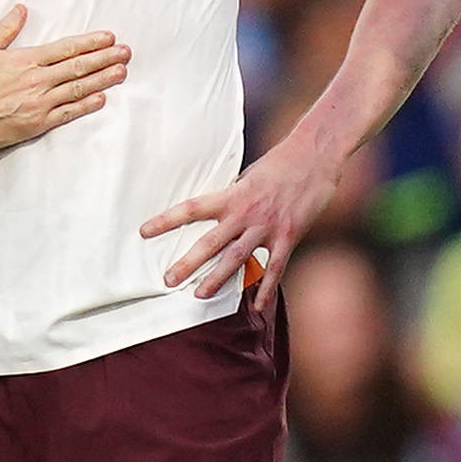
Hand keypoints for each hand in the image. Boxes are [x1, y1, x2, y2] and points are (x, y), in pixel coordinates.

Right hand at [0, 4, 128, 152]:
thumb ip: (5, 29)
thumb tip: (21, 9)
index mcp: (25, 60)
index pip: (65, 48)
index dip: (89, 42)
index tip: (108, 38)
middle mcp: (36, 80)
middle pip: (78, 67)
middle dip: (104, 58)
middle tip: (125, 52)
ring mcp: (38, 103)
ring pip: (77, 89)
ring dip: (102, 80)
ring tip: (120, 72)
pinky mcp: (36, 123)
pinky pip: (66, 113)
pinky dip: (85, 106)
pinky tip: (101, 99)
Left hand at [139, 123, 344, 308]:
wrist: (315, 156)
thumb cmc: (281, 163)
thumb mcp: (249, 176)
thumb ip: (234, 196)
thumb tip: (218, 212)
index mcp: (233, 194)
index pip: (192, 208)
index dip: (167, 220)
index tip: (145, 231)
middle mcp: (246, 212)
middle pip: (211, 242)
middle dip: (188, 262)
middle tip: (168, 279)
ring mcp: (267, 226)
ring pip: (237, 258)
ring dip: (217, 279)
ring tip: (199, 295)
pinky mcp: (289, 236)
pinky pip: (275, 268)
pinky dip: (265, 289)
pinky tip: (256, 305)